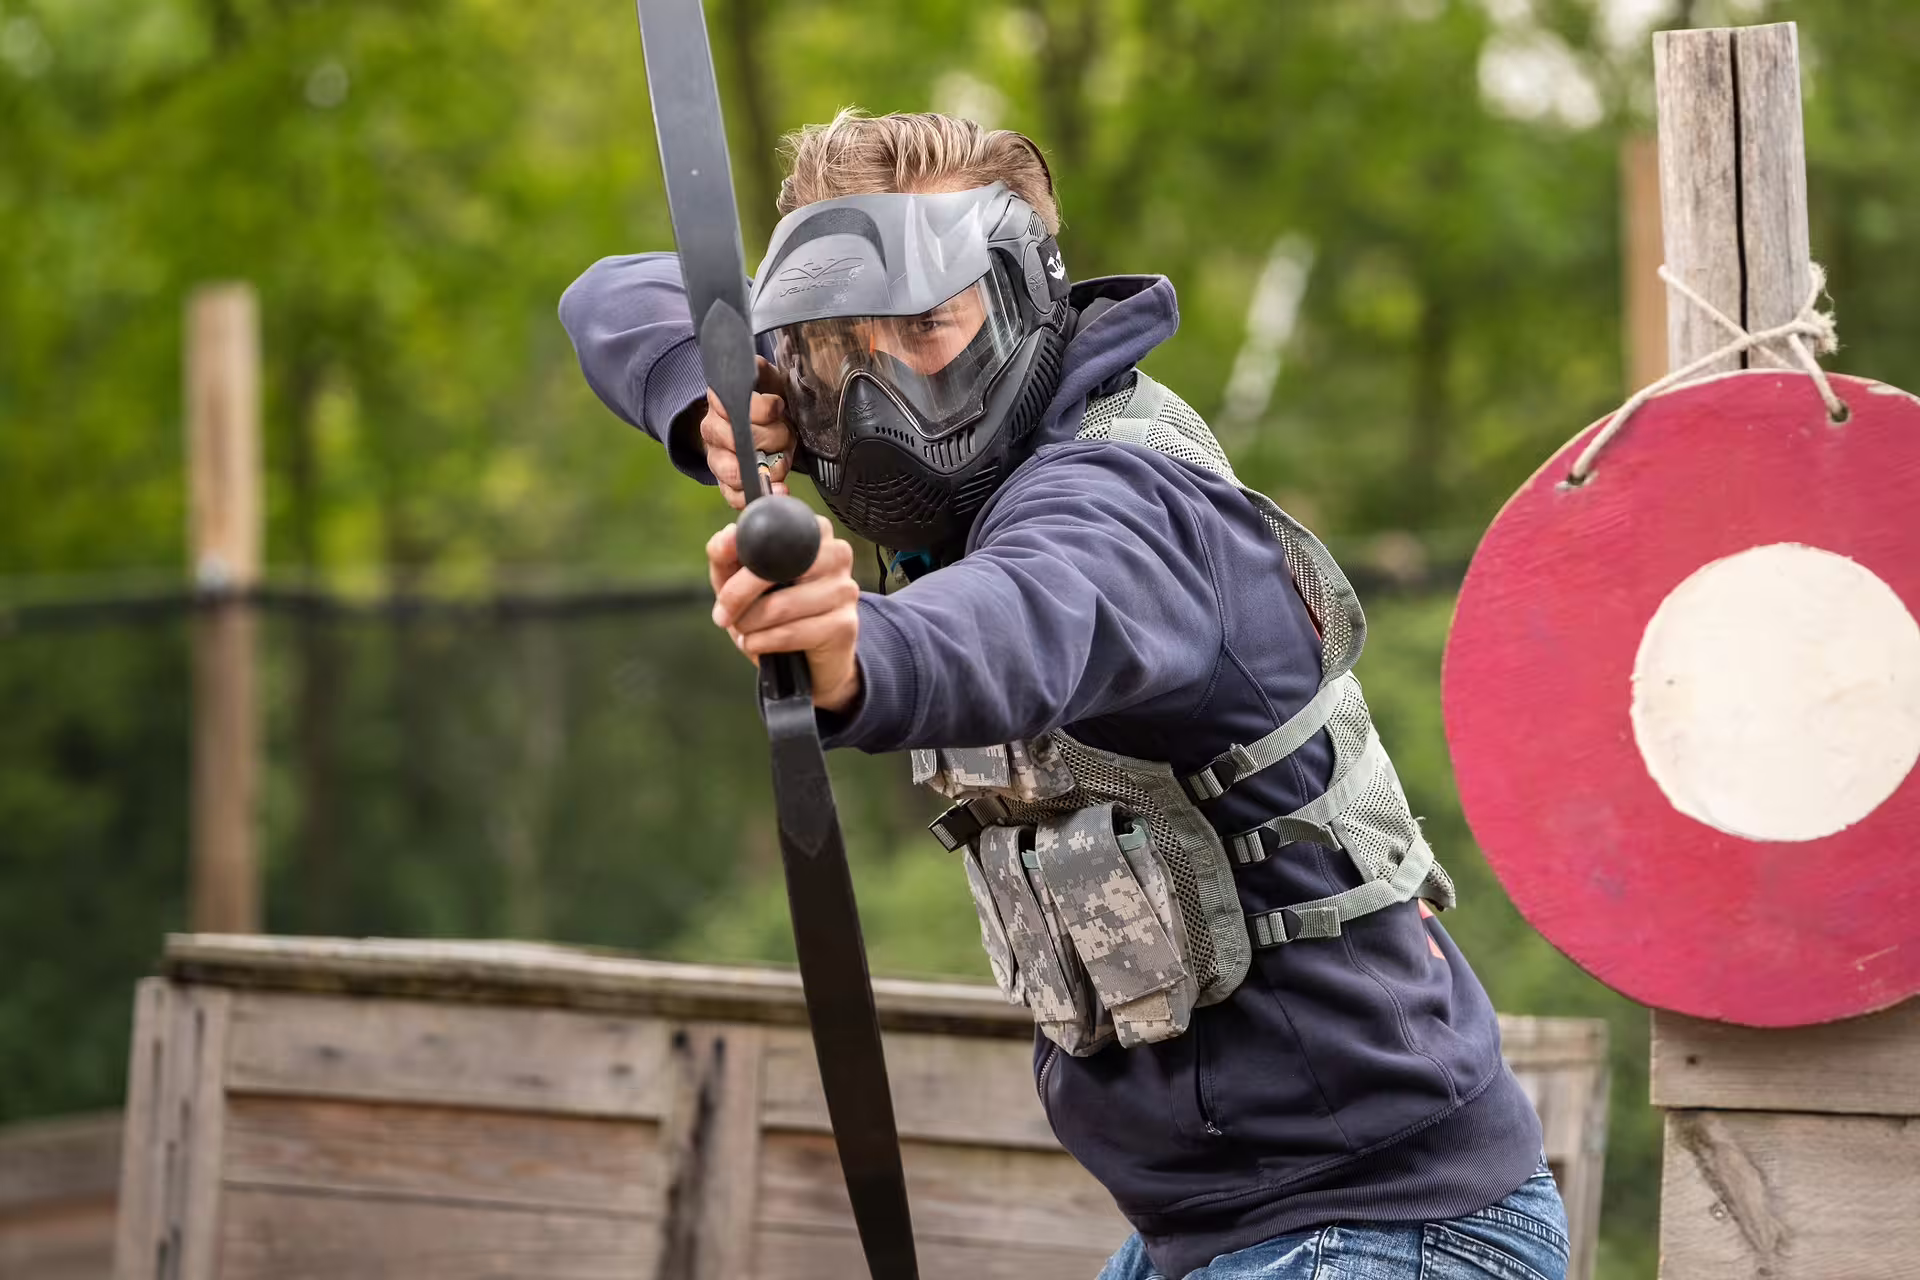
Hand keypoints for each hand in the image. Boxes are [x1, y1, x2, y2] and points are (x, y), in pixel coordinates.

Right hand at [703, 356, 796, 510]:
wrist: (761, 424)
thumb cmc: (766, 400)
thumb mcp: (766, 378)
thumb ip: (761, 371)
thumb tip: (761, 375)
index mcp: (719, 402)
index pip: (739, 407)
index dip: (766, 410)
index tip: (778, 406)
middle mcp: (712, 430)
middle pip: (741, 441)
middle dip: (773, 438)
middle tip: (786, 433)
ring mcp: (717, 459)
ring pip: (736, 471)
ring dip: (770, 468)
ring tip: (784, 458)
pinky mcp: (726, 484)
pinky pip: (735, 496)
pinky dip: (757, 496)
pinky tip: (777, 491)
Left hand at [708, 515, 860, 712]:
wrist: (810, 661)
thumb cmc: (774, 612)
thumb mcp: (740, 581)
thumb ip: (727, 555)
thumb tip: (727, 535)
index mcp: (812, 532)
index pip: (774, 529)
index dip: (744, 551)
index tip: (726, 565)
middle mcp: (836, 553)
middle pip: (775, 565)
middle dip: (738, 593)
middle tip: (723, 614)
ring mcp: (844, 589)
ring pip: (781, 604)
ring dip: (749, 623)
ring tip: (743, 630)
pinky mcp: (845, 624)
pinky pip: (791, 632)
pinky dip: (762, 642)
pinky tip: (756, 644)